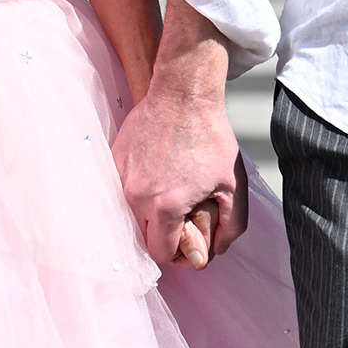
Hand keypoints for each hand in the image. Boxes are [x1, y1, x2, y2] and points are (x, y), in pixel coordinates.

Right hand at [114, 0, 242, 266]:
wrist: (183, 92)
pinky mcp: (113, 160)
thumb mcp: (233, 187)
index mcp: (165, 206)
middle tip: (185, 216)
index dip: (179, 253)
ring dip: (150, 214)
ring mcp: (120, 177)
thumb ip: (228, 229)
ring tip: (172, 192)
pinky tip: (158, 173)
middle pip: (142, 238)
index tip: (192, 237)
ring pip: (130, 215)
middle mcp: (136, 196)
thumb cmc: (211, 137)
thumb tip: (211, 255)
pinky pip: (122, 191)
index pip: (161, 253)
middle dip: (164, 236)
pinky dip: (139, 192)